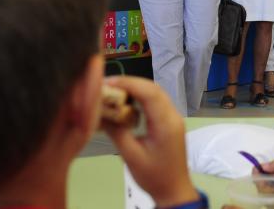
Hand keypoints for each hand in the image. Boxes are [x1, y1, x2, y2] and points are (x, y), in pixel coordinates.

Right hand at [103, 76, 198, 206]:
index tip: (107, 83)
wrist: (174, 190)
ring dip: (135, 89)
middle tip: (106, 86)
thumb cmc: (154, 176)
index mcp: (166, 123)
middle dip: (129, 83)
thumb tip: (100, 112)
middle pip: (153, 88)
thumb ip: (117, 132)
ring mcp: (174, 117)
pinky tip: (126, 102)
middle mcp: (173, 115)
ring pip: (155, 93)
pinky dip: (140, 97)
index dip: (128, 83)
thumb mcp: (131, 156)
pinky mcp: (170, 121)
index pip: (149, 93)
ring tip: (113, 91)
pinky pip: (156, 102)